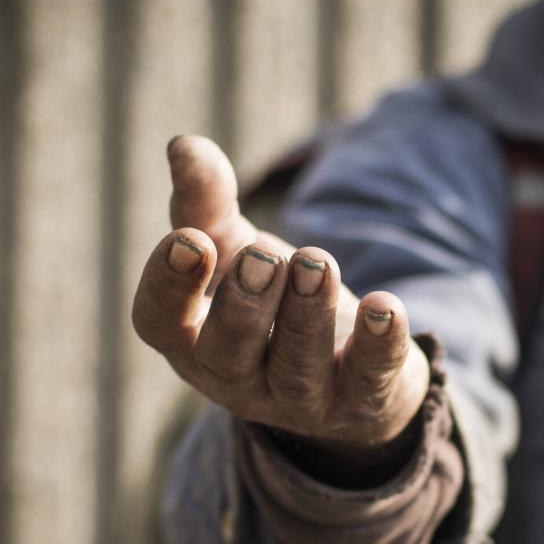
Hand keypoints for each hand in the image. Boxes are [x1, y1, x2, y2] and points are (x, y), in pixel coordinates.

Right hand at [132, 136, 429, 459]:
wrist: (352, 368)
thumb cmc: (273, 301)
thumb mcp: (237, 250)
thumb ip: (207, 203)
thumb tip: (184, 144)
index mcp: (192, 339)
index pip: (158, 323)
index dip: (168, 285)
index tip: (190, 238)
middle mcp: (238, 378)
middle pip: (227, 354)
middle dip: (245, 304)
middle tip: (265, 256)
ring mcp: (301, 398)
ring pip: (298, 367)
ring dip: (307, 314)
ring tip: (317, 261)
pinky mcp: (363, 400)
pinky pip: (369, 378)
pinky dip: (379, 343)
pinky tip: (385, 305)